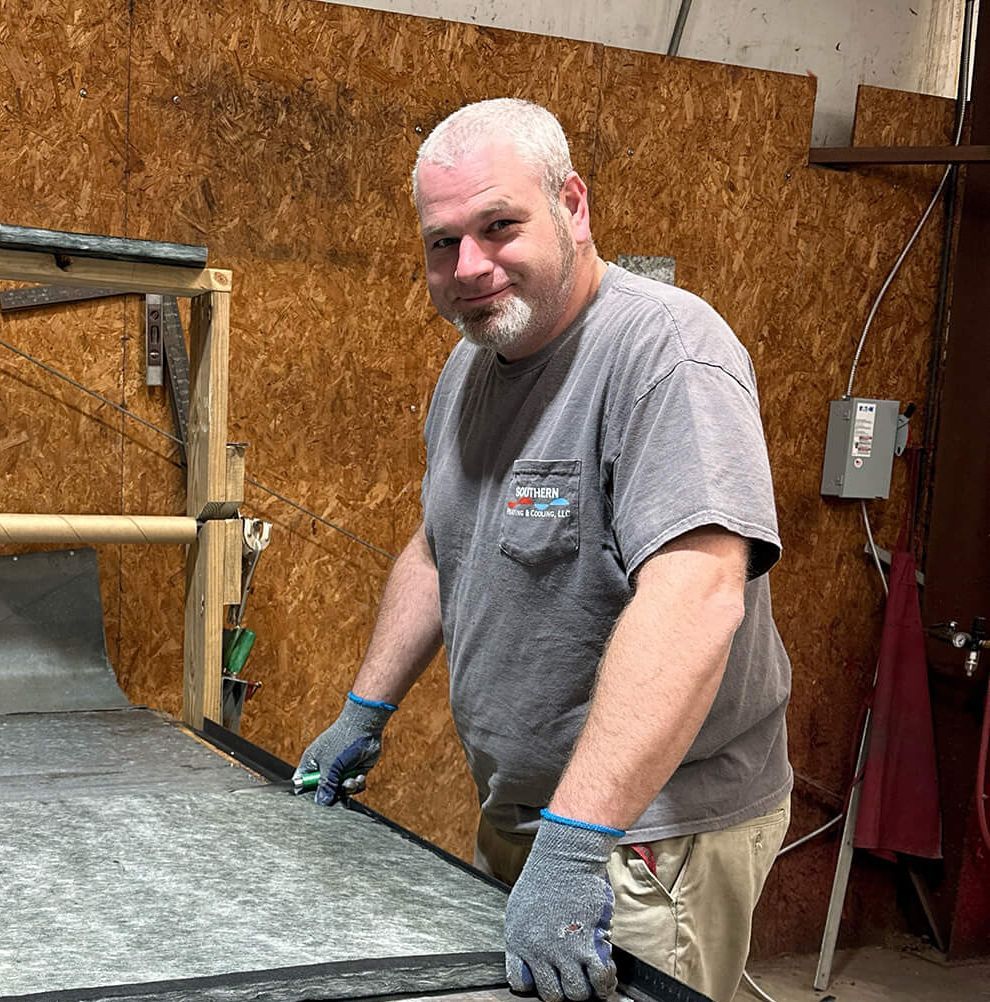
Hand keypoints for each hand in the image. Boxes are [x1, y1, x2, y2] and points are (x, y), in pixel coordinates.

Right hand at [293, 692, 395, 805]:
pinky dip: (358, 783)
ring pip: (341, 790)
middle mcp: (325, 768)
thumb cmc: (342, 742)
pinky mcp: (354, 770)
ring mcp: (340, 769)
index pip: (303, 784)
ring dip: (348, 788)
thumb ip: (325, 785)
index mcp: (312, 763)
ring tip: (352, 780)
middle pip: (324, 791)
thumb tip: (321, 802)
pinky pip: (354, 785)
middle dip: (333, 794)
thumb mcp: (330, 766)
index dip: (306, 795)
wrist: (365, 727)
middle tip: (338, 792)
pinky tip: (360, 775)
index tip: (314, 804)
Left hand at [504, 811, 622, 1001]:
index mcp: (518, 941)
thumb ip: (526, 934)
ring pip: (576, 992)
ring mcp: (563, 951)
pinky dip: (605, 982)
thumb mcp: (521, 906)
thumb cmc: (546, 874)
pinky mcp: (588, 944)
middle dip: (564, 988)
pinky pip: (598, 979)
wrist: (565, 856)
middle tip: (574, 978)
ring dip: (586, 988)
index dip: (536, 983)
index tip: (548, 977)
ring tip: (593, 980)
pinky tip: (606, 974)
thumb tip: (534, 955)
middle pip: (551, 993)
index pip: (520, 982)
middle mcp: (538, 951)